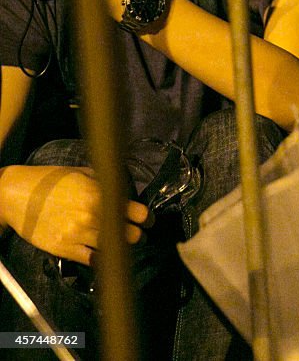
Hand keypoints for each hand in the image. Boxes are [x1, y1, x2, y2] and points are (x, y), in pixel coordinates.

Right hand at [0, 165, 149, 264]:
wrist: (15, 195)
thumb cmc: (51, 180)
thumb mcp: (85, 173)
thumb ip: (108, 183)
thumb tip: (128, 191)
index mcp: (101, 195)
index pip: (139, 213)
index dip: (147, 218)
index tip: (148, 221)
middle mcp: (93, 216)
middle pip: (131, 235)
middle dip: (138, 235)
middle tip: (138, 234)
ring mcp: (78, 234)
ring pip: (114, 248)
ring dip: (122, 247)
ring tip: (122, 244)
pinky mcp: (64, 248)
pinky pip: (92, 260)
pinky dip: (102, 258)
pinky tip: (105, 254)